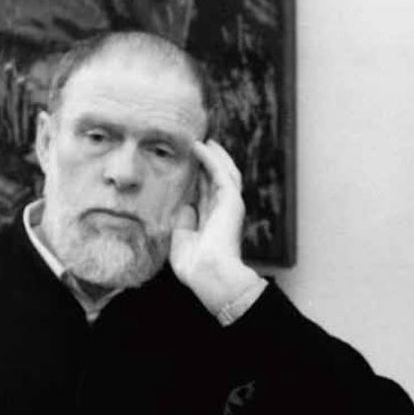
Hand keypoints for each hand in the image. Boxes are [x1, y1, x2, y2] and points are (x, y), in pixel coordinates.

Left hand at [169, 140, 260, 314]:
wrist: (208, 274)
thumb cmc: (195, 266)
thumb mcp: (183, 241)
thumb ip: (184, 223)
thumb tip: (185, 206)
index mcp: (214, 223)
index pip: (207, 195)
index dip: (199, 178)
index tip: (190, 165)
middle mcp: (224, 212)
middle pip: (218, 180)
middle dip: (210, 162)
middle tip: (199, 145)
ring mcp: (230, 206)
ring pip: (225, 172)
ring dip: (214, 155)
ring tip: (203, 140)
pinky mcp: (231, 200)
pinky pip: (221, 172)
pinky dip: (211, 158)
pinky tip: (199, 146)